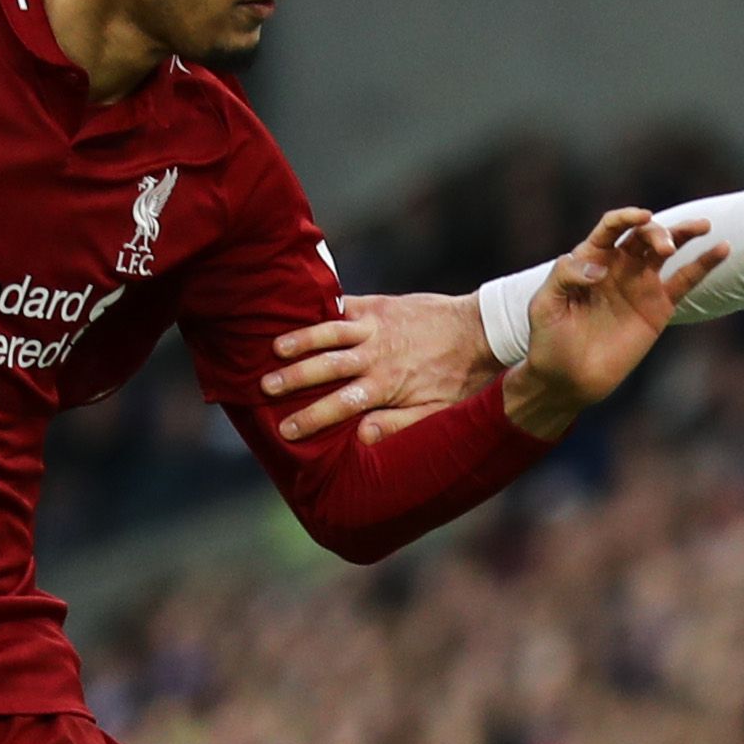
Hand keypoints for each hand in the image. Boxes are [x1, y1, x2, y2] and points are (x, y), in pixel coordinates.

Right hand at [265, 292, 502, 445]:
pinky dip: (321, 310)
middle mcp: (377, 355)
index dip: (312, 417)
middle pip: (327, 367)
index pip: (342, 405)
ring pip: (330, 333)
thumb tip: (362, 437)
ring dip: (300, 340)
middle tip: (264, 387)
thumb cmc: (458, 378)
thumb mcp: (437, 412)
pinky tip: (296, 311)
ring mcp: (376, 327)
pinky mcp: (379, 305)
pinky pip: (344, 306)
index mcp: (387, 385)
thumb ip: (399, 424)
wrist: (479, 331)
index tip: (286, 431)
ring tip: (272, 349)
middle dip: (294, 378)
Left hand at [501, 211, 722, 437]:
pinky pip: (686, 280)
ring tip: (703, 226)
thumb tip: (600, 268)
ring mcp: (641, 285)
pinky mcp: (659, 308)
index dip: (626, 217)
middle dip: (658, 233)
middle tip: (664, 249)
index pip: (612, 227)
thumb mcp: (545, 304)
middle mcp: (619, 265)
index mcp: (590, 257)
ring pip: (668, 249)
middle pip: (644, 234)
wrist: (568, 378)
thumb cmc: (549, 339)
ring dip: (684, 233)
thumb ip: (565, 276)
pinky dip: (705, 264)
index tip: (641, 217)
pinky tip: (722, 248)